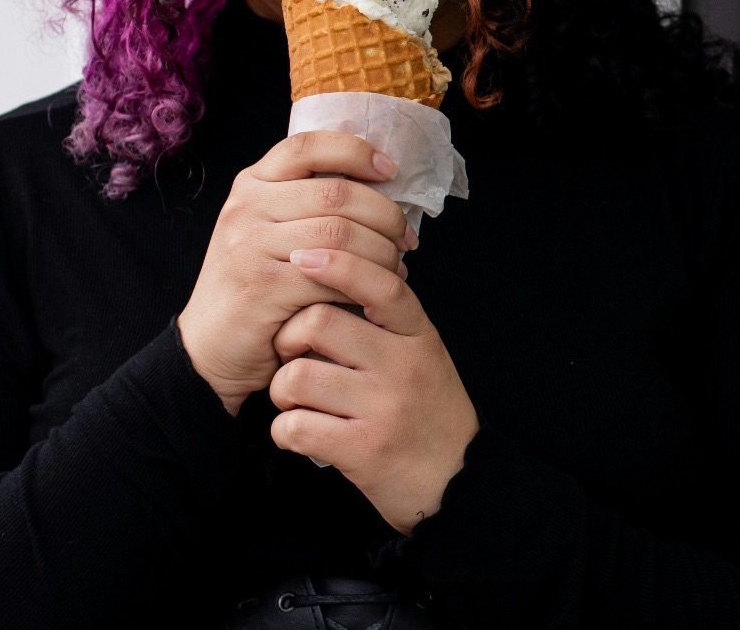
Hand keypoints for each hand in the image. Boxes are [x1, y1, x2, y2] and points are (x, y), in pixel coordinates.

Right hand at [177, 131, 417, 414]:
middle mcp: (246, 207)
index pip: (308, 146)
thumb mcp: (270, 232)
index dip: (356, 151)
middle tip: (406, 238)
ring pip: (341, 233)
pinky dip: (362, 283)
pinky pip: (330, 275)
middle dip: (385, 215)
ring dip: (381, 251)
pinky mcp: (261, 287)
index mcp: (252, 185)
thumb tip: (381, 185)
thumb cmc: (257, 288)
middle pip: (337, 193)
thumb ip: (307, 204)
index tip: (389, 170)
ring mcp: (250, 246)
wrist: (210, 349)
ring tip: (397, 266)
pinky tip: (373, 291)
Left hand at [268, 256, 478, 535]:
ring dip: (281, 391)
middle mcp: (404, 367)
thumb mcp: (424, 355)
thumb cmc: (430, 414)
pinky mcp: (363, 450)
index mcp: (418, 337)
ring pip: (296, 377)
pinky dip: (285, 431)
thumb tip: (338, 272)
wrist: (458, 483)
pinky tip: (300, 432)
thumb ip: (388, 321)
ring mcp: (384, 409)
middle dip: (288, 338)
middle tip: (291, 356)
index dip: (341, 265)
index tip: (306, 255)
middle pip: (318, 323)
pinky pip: (295, 427)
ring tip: (296, 401)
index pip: (381, 286)